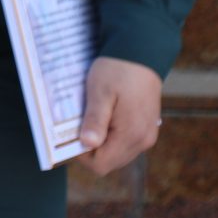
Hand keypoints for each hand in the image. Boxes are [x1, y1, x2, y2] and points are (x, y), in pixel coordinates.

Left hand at [78, 56, 165, 175]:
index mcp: (131, 135)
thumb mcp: (100, 93)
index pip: (101, 164)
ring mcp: (146, 135)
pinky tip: (102, 117)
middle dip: (90, 150)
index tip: (70, 136)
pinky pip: (124, 143)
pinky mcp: (146, 127)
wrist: (141, 52)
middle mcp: (143, 140)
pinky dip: (110, 137)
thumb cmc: (118, 70)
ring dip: (100, 143)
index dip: (81, 156)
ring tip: (90, 119)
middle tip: (77, 126)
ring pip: (117, 154)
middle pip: (109, 162)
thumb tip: (88, 144)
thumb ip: (95, 120)